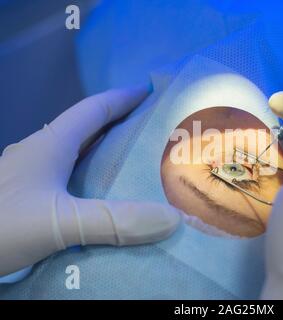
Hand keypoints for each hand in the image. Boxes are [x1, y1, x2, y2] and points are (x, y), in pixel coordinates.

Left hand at [0, 87, 180, 275]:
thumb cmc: (1, 225)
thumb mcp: (58, 223)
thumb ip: (113, 221)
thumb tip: (171, 218)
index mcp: (48, 145)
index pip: (92, 110)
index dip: (122, 98)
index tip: (150, 91)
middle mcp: (39, 153)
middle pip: (86, 128)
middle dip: (119, 123)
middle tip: (152, 129)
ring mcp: (30, 174)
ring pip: (76, 152)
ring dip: (105, 150)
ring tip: (136, 160)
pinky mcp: (25, 195)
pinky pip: (68, 175)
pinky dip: (91, 176)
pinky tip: (103, 193)